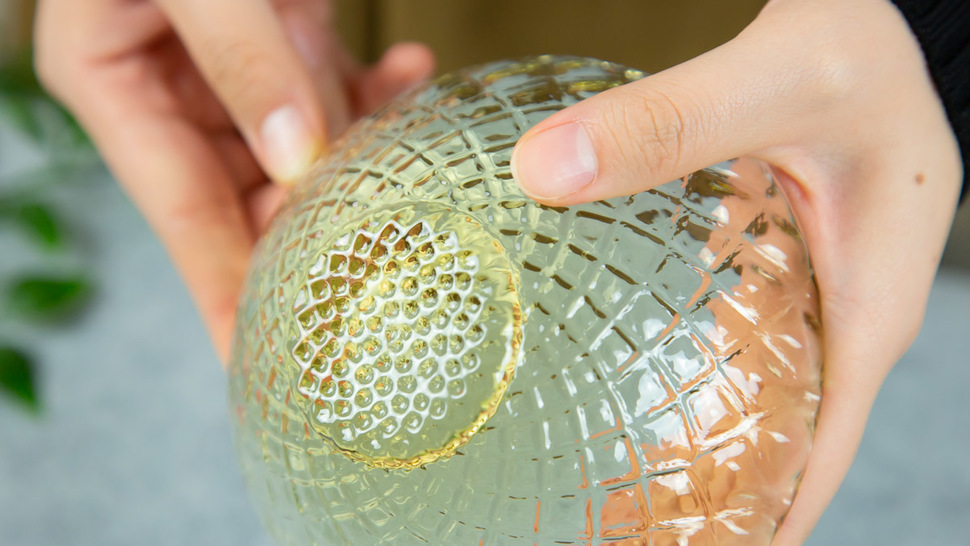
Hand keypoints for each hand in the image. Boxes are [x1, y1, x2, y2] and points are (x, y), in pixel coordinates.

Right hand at [33, 0, 433, 360]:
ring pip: (307, 146)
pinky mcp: (279, 33)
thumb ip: (239, 54)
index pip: (187, 219)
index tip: (273, 373)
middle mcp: (171, 90)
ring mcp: (229, 67)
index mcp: (113, 85)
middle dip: (324, 230)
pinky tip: (410, 73)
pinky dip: (376, 86)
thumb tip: (295, 154)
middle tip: (391, 271)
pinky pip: (332, 82)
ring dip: (365, 151)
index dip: (232, 300)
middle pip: (256, 194)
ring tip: (413, 161)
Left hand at [511, 0, 962, 542]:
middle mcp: (849, 315)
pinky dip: (689, 362)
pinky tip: (622, 357)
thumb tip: (541, 174)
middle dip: (714, 496)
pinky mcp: (785, 255)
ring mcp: (818, 287)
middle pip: (783, 442)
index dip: (761, 528)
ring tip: (614, 472)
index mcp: (869, 310)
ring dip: (696, 433)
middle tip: (625, 528)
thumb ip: (665, 123)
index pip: (820, 460)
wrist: (891, 7)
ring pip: (758, 390)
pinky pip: (738, 331)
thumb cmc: (863, 45)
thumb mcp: (774, 82)